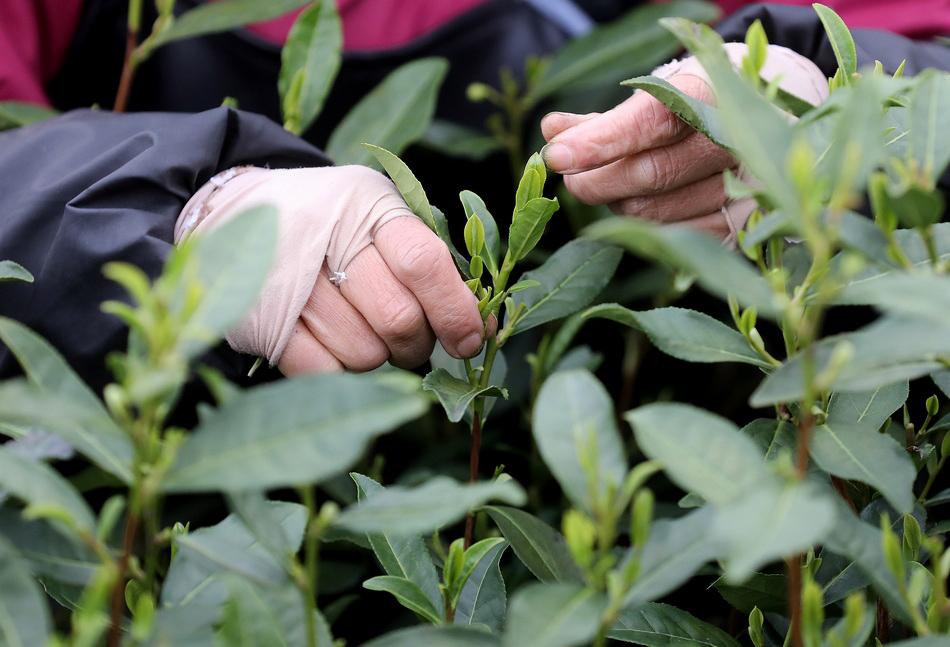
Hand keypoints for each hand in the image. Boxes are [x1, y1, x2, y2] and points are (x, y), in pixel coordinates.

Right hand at [279, 216, 487, 374]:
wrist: (235, 213)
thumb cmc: (333, 225)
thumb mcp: (381, 219)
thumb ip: (432, 266)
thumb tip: (480, 328)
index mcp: (369, 205)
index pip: (424, 263)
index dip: (454, 309)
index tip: (469, 339)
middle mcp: (329, 238)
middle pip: (398, 319)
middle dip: (417, 344)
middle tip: (411, 340)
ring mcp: (290, 281)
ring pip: (365, 354)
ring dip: (377, 356)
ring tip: (363, 330)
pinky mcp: (262, 321)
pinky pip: (324, 371)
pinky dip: (339, 370)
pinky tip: (333, 343)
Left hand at [540, 44, 827, 240]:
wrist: (775, 118)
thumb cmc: (700, 105)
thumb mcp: (657, 95)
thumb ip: (604, 118)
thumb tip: (552, 130)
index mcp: (715, 95)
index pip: (650, 122)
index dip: (599, 141)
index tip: (555, 155)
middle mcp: (737, 144)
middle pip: (646, 177)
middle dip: (594, 181)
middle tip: (571, 175)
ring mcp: (743, 191)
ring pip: (652, 215)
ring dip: (614, 204)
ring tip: (606, 185)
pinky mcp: (739, 229)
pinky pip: (670, 240)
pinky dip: (641, 227)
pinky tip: (637, 205)